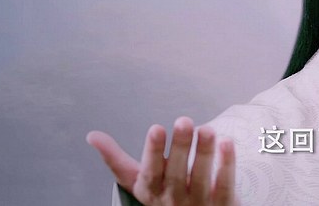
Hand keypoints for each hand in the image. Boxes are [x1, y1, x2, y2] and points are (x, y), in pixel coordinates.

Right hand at [87, 116, 236, 204]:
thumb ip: (116, 160)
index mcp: (152, 189)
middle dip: (181, 146)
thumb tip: (91, 135)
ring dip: (205, 152)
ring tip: (208, 129)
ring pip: (203, 178)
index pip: (151, 171)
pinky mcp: (222, 204)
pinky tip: (227, 143)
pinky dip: (226, 164)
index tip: (156, 128)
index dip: (153, 151)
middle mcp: (173, 198)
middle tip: (184, 120)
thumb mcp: (139, 181)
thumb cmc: (163, 195)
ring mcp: (199, 203)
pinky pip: (225, 184)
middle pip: (178, 172)